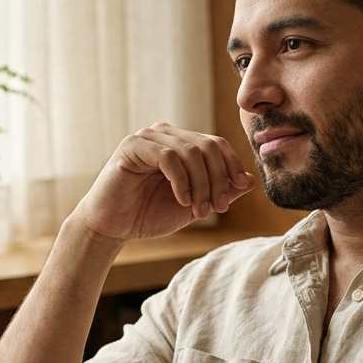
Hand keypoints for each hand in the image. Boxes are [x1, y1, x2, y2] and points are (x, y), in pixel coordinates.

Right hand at [74, 123, 255, 242]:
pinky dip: (181, 181)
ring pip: (191, 151)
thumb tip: (250, 180)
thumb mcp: (194, 204)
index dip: (232, 165)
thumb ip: (221, 191)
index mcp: (181, 144)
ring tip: (198, 210)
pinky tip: (181, 200)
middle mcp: (166, 135)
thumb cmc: (149, 215)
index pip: (216, 144)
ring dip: (201, 184)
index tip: (239, 190)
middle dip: (218, 179)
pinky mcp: (132, 147)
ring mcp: (148, 138)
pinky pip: (168, 157)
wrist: (111, 228)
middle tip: (217, 208)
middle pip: (208, 146)